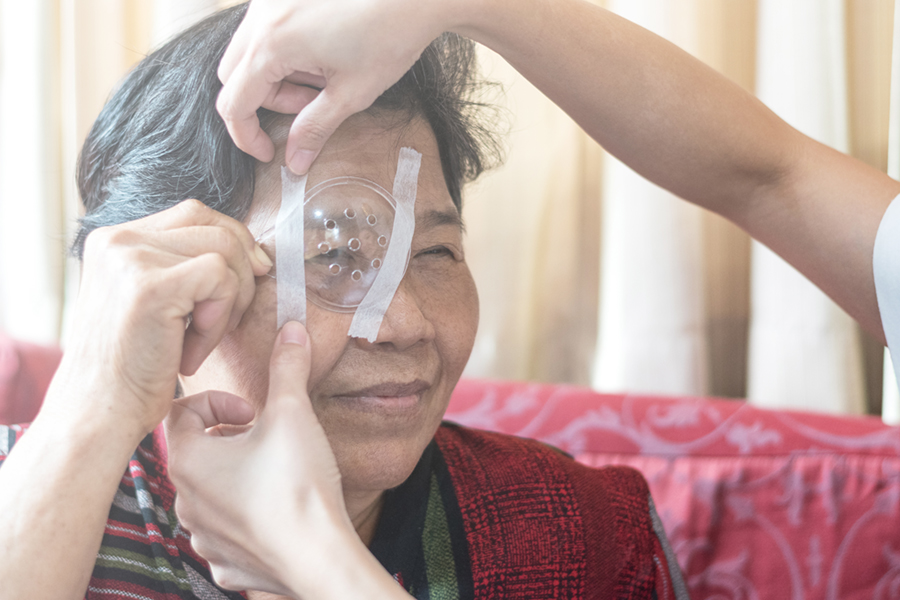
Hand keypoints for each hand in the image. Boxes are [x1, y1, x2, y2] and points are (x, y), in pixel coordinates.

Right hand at [46, 200, 271, 437]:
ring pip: (225, 251)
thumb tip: (251, 249)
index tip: (251, 275)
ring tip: (202, 340)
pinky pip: (221, 280)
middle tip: (230, 318)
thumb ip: (179, 267)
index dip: (233, 241)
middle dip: (243, 270)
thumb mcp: (150, 303)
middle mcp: (117, 240)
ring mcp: (130, 258)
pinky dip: (220, 319)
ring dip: (230, 301)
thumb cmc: (130, 368)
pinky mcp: (150, 286)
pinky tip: (192, 351)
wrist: (99, 414)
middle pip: (215, 226)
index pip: (194, 213)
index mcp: (114, 239)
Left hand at [164, 322, 350, 595]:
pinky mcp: (223, 563)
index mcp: (189, 460)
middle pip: (194, 452)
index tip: (253, 411)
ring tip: (272, 473)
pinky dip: (243, 516)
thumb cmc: (298, 484)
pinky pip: (223, 531)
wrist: (319, 555)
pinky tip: (274, 511)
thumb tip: (292, 328)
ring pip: (207, 493)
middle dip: (228, 438)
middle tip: (267, 438)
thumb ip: (287, 367)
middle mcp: (184, 500)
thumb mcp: (293, 414)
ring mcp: (202, 536)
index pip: (181, 412)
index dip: (219, 402)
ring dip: (233, 476)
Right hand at [216, 0, 449, 173]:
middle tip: (310, 107)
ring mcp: (270, 0)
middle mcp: (261, 17)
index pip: (234, 103)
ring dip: (279, 77)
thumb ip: (314, 129)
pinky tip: (322, 56)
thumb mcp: (351, 94)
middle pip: (236, 76)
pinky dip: (286, 53)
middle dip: (268, 102)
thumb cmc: (388, 38)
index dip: (247, 136)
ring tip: (324, 79)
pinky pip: (267, 32)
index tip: (270, 153)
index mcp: (272, 44)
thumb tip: (294, 162)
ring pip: (251, 54)